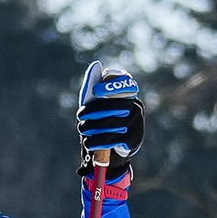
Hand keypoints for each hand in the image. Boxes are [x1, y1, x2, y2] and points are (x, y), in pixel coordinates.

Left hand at [77, 61, 143, 180]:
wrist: (116, 152)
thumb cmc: (104, 123)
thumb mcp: (98, 107)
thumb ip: (94, 89)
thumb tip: (95, 66)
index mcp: (129, 95)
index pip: (124, 84)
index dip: (111, 86)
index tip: (96, 91)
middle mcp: (135, 108)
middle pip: (112, 107)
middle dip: (92, 112)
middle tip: (80, 117)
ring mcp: (136, 124)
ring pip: (109, 124)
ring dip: (91, 128)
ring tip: (82, 129)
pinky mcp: (133, 140)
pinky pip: (111, 139)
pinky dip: (96, 142)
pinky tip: (88, 142)